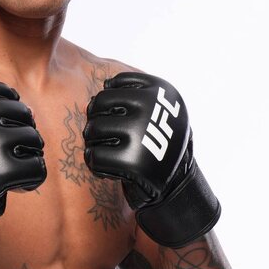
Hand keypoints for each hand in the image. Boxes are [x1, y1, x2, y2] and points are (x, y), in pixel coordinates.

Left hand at [83, 70, 219, 246]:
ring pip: (93, 129)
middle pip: (98, 104)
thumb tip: (102, 86)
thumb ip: (135, 92)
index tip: (118, 118)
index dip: (107, 104)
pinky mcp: (132, 162)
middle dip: (96, 120)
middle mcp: (153, 108)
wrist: (175, 183)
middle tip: (105, 136)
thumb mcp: (159, 108)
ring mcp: (142, 134)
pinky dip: (96, 164)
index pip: (112, 85)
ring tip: (108, 151)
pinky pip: (93, 156)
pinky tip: (109, 167)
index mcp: (161, 91)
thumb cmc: (158, 142)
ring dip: (94, 143)